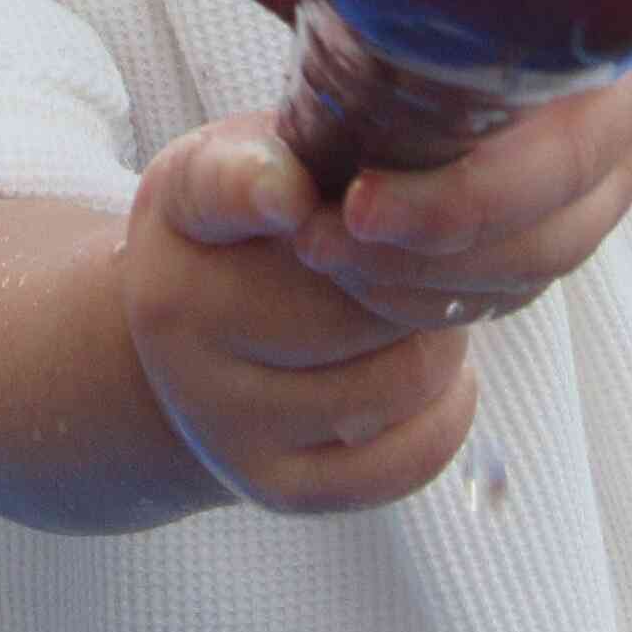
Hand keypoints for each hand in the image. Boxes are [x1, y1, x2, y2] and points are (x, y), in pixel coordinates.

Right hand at [122, 114, 477, 515]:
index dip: (260, 191)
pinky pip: (409, 456)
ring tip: (430, 305)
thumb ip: (304, 144)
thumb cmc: (249, 228)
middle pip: (354, 298)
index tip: (292, 195)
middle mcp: (183, 325)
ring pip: (398, 379)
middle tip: (433, 250)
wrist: (186, 347)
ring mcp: (225, 420)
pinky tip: (429, 369)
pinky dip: (448, 407)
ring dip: (444, 336)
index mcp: (183, 211)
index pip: (220, 192)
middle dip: (420, 270)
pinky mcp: (277, 487)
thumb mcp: (248, 156)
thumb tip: (404, 150)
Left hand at [290, 43, 631, 329]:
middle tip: (315, 238)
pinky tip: (357, 276)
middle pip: (545, 237)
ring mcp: (599, 192)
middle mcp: (622, 137)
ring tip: (320, 252)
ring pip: (527, 276)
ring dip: (416, 284)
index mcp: (615, 59)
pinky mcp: (561, 228)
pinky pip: (507, 292)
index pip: (561, 158)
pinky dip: (431, 298)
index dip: (462, 197)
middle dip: (421, 254)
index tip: (357, 201)